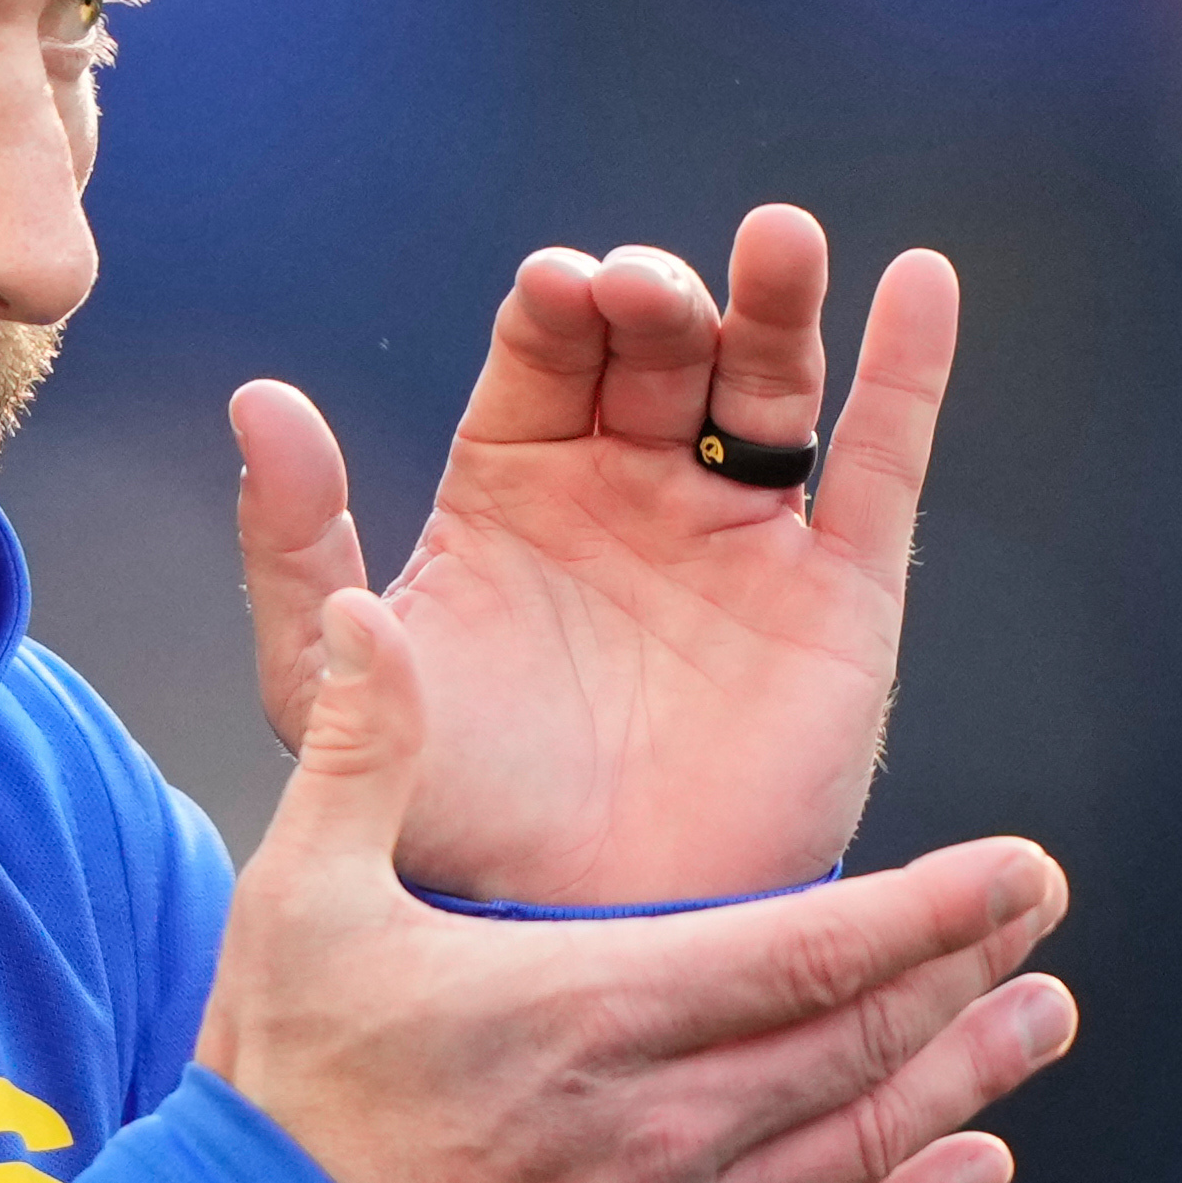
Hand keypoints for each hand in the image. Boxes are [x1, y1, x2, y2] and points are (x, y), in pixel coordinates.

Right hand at [199, 590, 1075, 1182]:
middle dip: (967, 976)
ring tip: (1041, 1027)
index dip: (937, 910)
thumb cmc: (280, 1104)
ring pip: (861, 1143)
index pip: (816, 948)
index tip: (1023, 872)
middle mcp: (664, 1122)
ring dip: (967, 1081)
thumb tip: (364, 615)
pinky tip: (973, 1170)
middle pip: (864, 1040)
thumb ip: (356, 753)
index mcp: (597, 1008)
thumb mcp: (295, 903)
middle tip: (1042, 926)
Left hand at [231, 204, 957, 904]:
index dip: (558, 307)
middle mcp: (633, 489)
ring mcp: (742, 536)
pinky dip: (908, 372)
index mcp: (517, 484)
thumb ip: (293, 547)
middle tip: (650, 294)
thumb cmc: (441, 825)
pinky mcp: (839, 598)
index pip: (546, 350)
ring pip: (769, 380)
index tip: (557, 292)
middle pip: (662, 343)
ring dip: (779, 301)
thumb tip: (261, 399)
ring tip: (781, 241)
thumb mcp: (326, 685)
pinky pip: (881, 467)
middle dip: (661, 297)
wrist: (573, 941)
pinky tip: (919, 285)